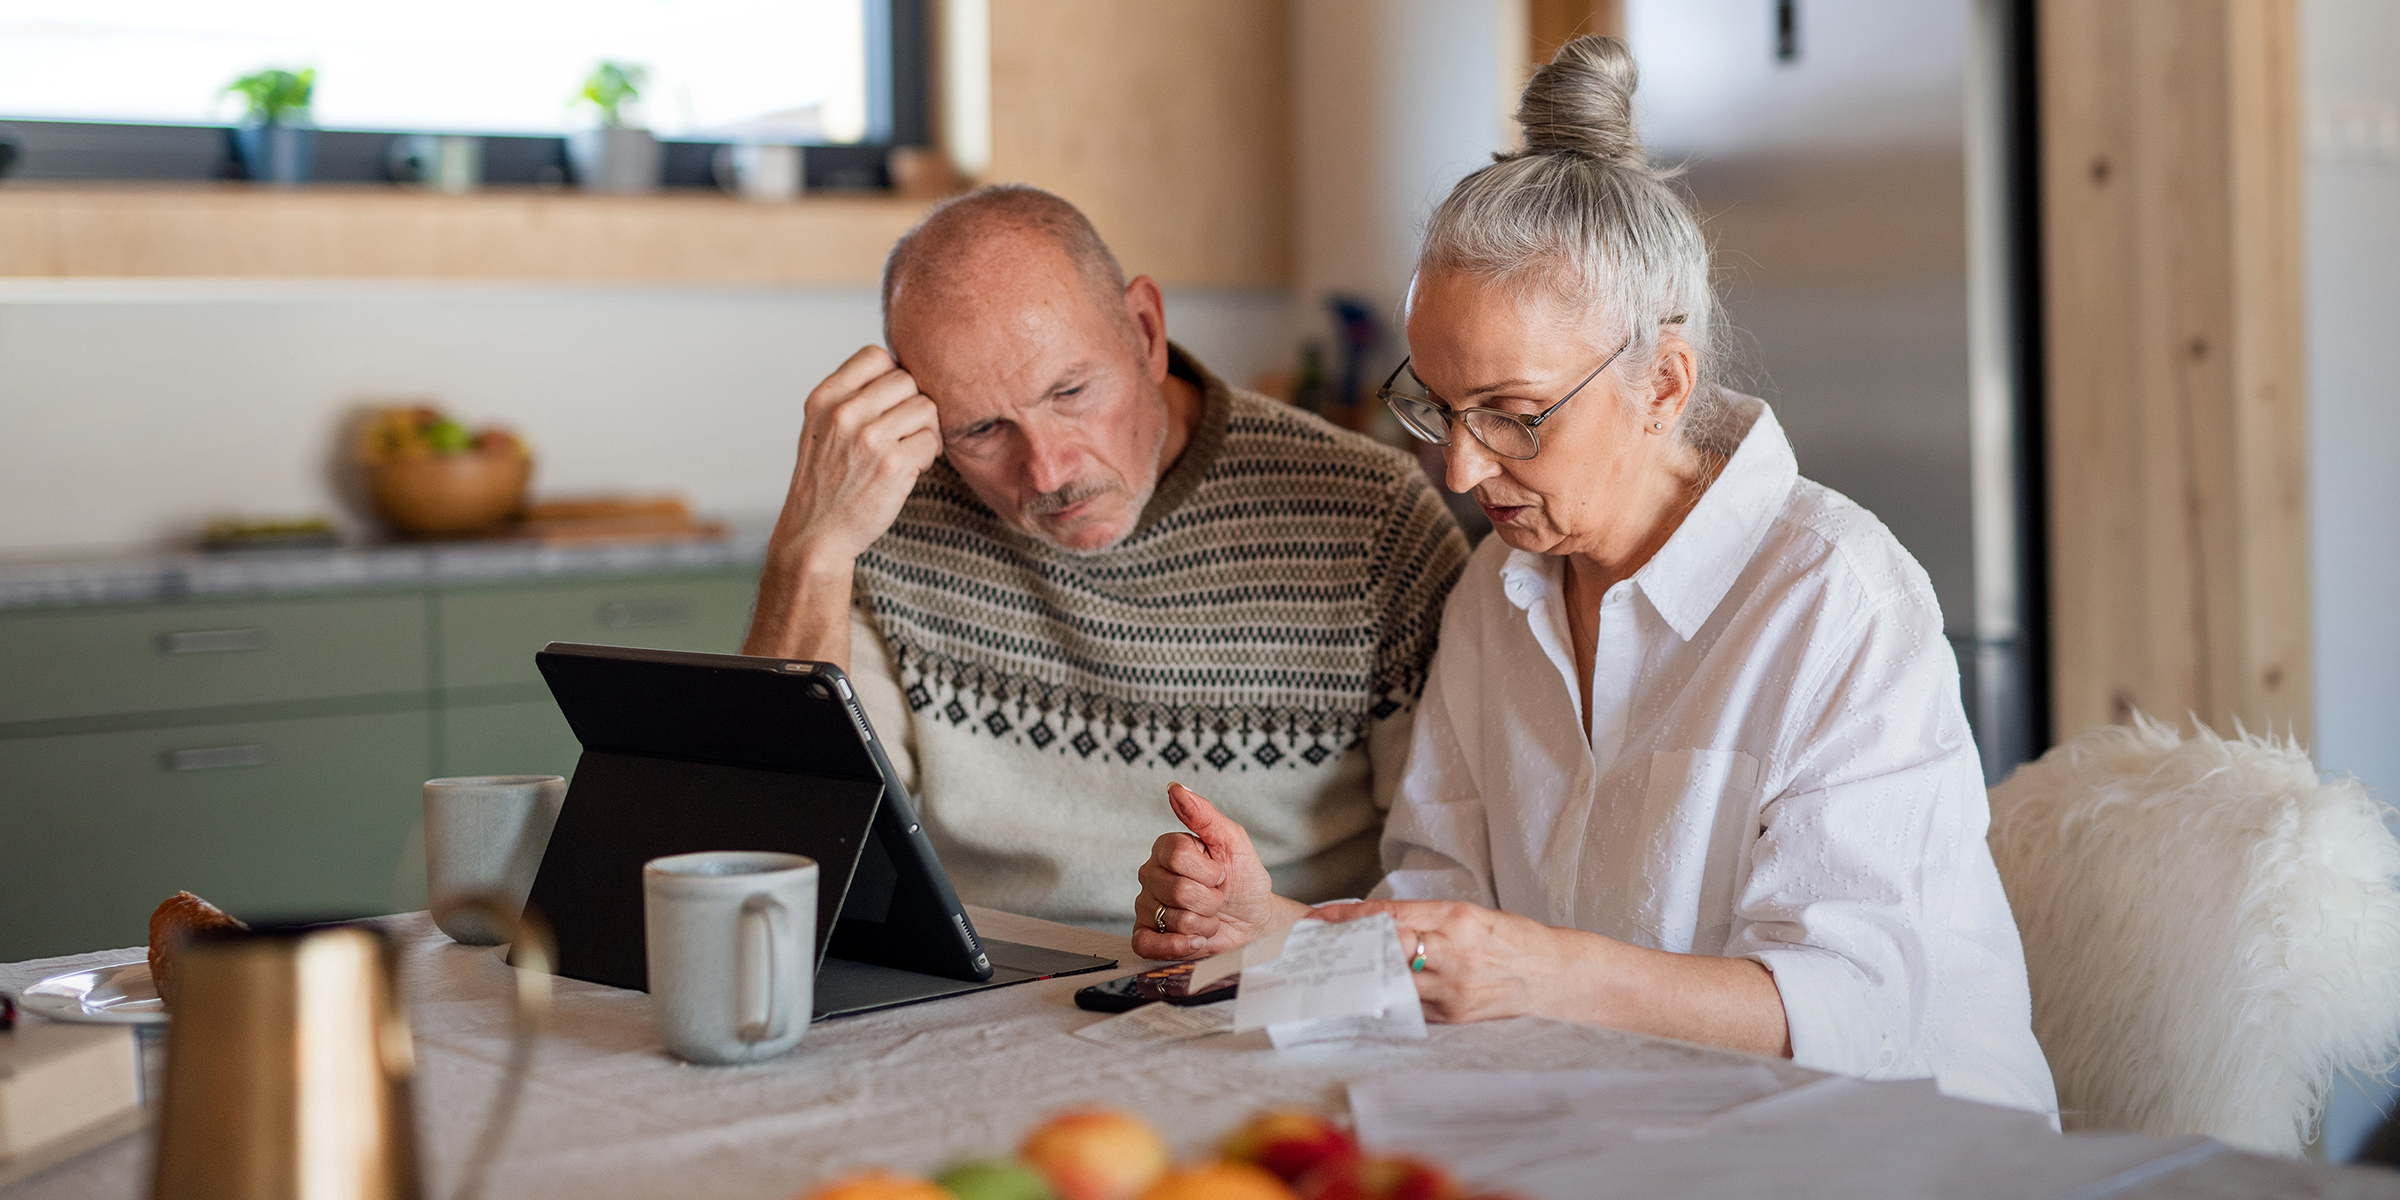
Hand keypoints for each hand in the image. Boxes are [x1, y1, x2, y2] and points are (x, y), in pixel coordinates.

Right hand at [744, 346, 941, 661]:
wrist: (814, 535)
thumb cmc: (824, 481)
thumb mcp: (821, 427)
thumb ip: (851, 396)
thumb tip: (902, 371)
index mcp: (824, 398)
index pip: (875, 355)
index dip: (892, 376)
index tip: (890, 402)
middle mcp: (844, 413)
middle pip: (907, 380)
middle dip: (913, 405)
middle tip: (904, 431)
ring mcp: (869, 439)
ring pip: (926, 408)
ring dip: (925, 430)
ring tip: (909, 450)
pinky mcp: (893, 466)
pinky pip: (932, 441)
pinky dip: (928, 456)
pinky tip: (910, 469)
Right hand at [1131, 784, 1294, 959]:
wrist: (1253, 921)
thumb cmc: (1244, 880)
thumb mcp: (1233, 842)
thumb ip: (1204, 814)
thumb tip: (1176, 788)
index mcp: (1167, 848)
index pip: (1177, 856)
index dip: (1208, 870)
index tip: (1221, 872)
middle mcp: (1151, 875)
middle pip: (1176, 890)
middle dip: (1210, 900)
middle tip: (1217, 897)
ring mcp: (1146, 906)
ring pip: (1172, 919)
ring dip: (1203, 924)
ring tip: (1209, 917)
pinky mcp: (1147, 936)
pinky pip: (1146, 944)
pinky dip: (1178, 946)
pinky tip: (1195, 940)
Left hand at [1309, 899, 1562, 1023]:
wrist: (1553, 977)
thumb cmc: (1511, 940)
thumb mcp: (1469, 915)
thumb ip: (1423, 919)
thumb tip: (1372, 923)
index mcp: (1458, 920)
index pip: (1389, 917)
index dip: (1348, 918)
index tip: (1319, 918)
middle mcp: (1454, 955)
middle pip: (1382, 951)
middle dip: (1346, 948)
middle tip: (1315, 946)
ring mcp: (1453, 991)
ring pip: (1389, 982)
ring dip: (1359, 975)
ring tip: (1333, 969)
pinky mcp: (1454, 1018)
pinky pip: (1409, 1005)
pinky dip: (1385, 996)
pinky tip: (1366, 992)